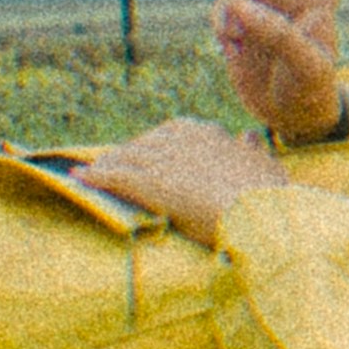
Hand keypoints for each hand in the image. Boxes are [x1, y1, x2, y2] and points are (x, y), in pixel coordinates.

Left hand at [75, 117, 285, 235]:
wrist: (261, 215)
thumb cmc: (270, 196)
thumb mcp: (267, 167)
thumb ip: (253, 150)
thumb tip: (249, 135)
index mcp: (207, 133)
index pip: (168, 133)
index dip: (151, 146)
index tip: (143, 156)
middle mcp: (182, 138)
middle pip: (141, 144)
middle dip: (123, 155)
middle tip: (106, 166)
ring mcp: (164, 159)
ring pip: (124, 159)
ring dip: (104, 166)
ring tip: (88, 174)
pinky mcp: (150, 182)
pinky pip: (114, 177)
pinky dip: (93, 178)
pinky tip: (78, 180)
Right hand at [217, 0, 348, 143]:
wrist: (286, 116)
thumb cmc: (310, 90)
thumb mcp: (308, 68)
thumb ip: (281, 35)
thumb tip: (245, 10)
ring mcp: (264, 1)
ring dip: (231, 1)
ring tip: (235, 35)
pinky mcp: (238, 18)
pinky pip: (220, 8)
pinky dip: (220, 24)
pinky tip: (230, 46)